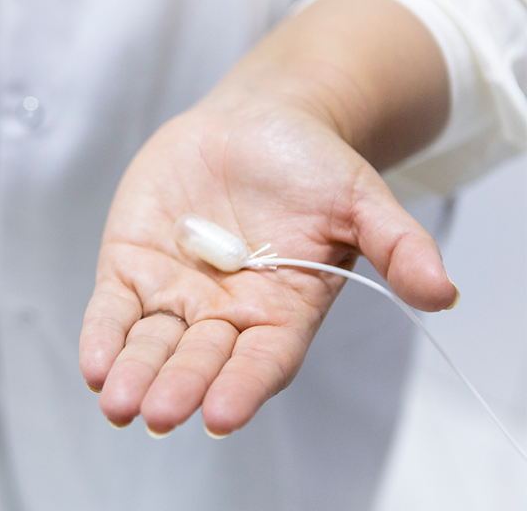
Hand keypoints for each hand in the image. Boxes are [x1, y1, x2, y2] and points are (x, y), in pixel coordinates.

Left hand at [78, 95, 457, 436]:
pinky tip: (93, 365)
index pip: (261, 360)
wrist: (254, 121)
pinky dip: (102, 336)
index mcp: (280, 310)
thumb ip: (396, 243)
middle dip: (178, 386)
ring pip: (150, 343)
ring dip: (133, 374)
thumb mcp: (360, 196)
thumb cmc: (310, 164)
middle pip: (199, 360)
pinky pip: (113, 309)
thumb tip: (443, 292)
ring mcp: (174, 292)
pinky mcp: (131, 265)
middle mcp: (223, 312)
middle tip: (157, 414)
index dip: (242, 386)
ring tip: (117, 403)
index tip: (221, 415)